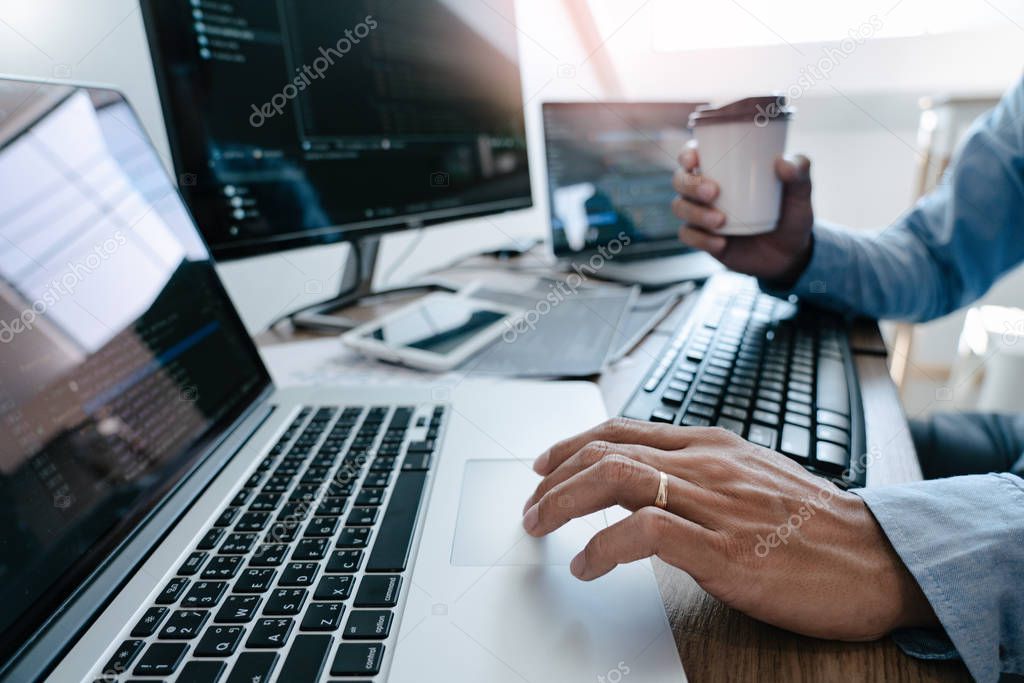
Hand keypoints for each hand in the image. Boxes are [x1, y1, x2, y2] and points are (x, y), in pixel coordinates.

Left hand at [522, 419, 937, 640]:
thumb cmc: (820, 525)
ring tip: (539, 526)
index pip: (624, 429)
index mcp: (713, 446)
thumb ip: (703, 474)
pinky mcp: (724, 550)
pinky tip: (586, 563)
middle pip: (608, 450)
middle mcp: (707, 465)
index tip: (545, 464)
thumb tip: (651, 480)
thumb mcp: (755, 479)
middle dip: (555, 476)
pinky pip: (645, 533)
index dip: (573, 444)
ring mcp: (715, 504)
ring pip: (616, 478)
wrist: (880, 558)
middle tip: (530, 506)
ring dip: (563, 502)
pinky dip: (603, 546)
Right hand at [671, 146, 815, 284]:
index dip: (687, 154)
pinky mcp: (703, 239)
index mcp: (723, 169)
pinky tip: (720, 243)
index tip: (695, 159)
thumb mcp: (801, 193)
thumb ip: (800, 172)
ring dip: (695, 213)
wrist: (790, 254)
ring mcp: (702, 215)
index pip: (693, 154)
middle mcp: (706, 189)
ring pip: (680, 208)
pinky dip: (701, 239)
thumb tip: (782, 162)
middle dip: (690, 185)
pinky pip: (688, 237)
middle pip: (680, 180)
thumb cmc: (791, 214)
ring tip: (721, 222)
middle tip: (714, 192)